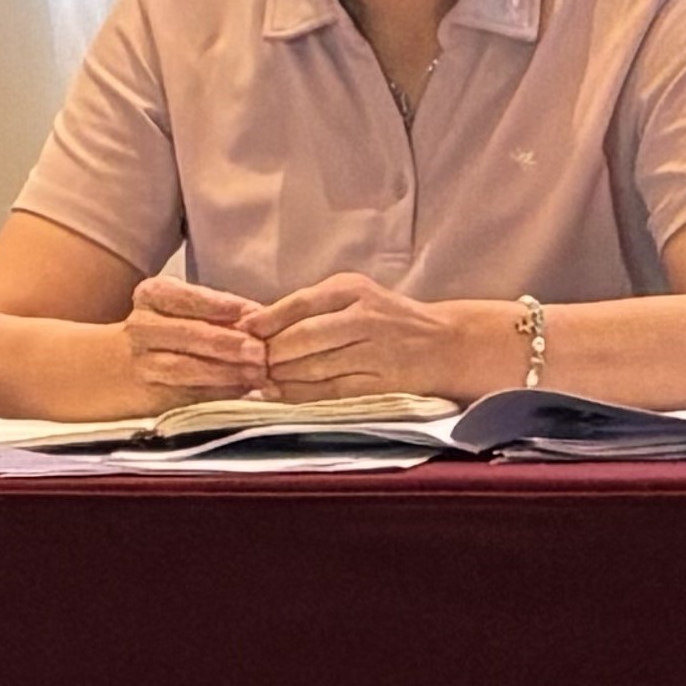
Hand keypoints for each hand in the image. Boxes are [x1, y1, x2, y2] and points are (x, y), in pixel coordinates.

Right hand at [126, 275, 269, 404]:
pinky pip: (185, 397)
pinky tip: (241, 394)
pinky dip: (216, 396)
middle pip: (186, 334)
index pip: (188, 297)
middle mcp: (142, 327)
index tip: (255, 315)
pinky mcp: (149, 397)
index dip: (223, 307)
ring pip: (184, 368)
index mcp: (152, 295)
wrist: (114, 367)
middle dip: (227, 343)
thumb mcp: (183, 309)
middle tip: (259, 351)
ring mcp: (142, 365)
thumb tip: (263, 316)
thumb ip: (219, 310)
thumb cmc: (167, 330)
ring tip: (256, 375)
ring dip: (224, 373)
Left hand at [249, 273, 480, 402]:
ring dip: (280, 377)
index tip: (241, 333)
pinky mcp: (382, 382)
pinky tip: (282, 396)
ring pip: (314, 367)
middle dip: (269, 354)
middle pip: (302, 338)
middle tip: (247, 364)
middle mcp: (364, 316)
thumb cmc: (387, 318)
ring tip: (260, 380)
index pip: (298, 304)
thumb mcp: (353, 297)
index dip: (265, 321)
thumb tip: (251, 323)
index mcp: (352, 289)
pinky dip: (301, 396)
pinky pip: (331, 391)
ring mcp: (375, 351)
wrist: (444, 342)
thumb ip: (310, 307)